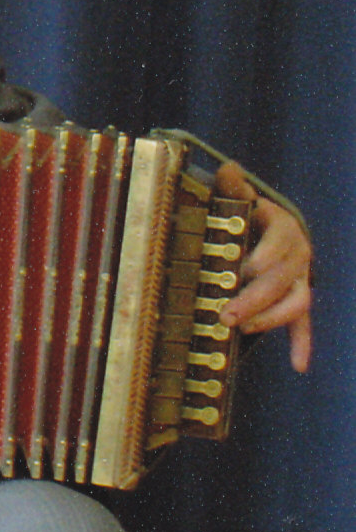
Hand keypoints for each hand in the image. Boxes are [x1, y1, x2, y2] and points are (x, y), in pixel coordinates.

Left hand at [215, 163, 313, 372]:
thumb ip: (234, 187)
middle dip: (257, 297)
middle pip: (284, 279)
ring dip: (272, 319)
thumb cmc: (249, 218)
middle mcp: (298, 255)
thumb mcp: (241, 200)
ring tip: (245, 330)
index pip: (280, 242)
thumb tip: (229, 167)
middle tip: (227, 313)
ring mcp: (300, 280)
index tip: (248, 268)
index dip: (266, 255)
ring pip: (296, 302)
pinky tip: (298, 365)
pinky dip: (302, 344)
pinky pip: (304, 324)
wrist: (270, 233)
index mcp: (283, 229)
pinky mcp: (296, 300)